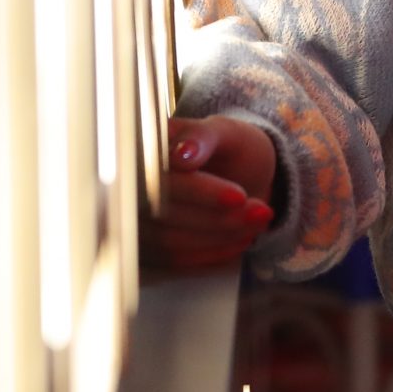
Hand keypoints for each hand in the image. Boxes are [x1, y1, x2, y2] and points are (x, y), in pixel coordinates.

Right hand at [145, 115, 279, 273]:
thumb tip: (182, 154)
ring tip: (259, 222)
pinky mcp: (149, 247)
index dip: (200, 192)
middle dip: (218, 218)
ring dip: (220, 237)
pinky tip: (241, 240)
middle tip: (262, 212)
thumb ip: (203, 135)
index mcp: (142, 152)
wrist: (238, 171)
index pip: (164, 178)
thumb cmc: (228, 146)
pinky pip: (175, 260)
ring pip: (171, 241)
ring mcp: (137, 220)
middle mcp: (131, 188)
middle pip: (166, 214)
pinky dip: (212, 253)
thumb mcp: (224, 131)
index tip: (238, 197)